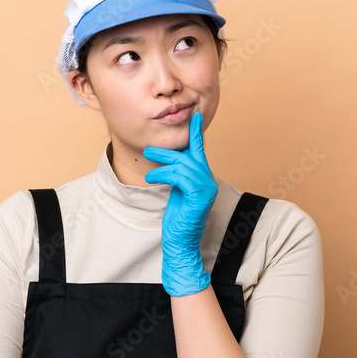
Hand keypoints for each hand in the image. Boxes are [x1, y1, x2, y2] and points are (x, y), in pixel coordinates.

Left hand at [142, 111, 218, 295]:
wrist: (180, 242)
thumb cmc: (177, 218)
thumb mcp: (176, 191)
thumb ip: (178, 174)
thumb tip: (170, 159)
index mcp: (202, 178)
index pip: (199, 151)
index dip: (196, 133)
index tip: (195, 115)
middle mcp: (208, 181)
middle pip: (188, 155)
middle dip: (167, 151)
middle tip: (148, 149)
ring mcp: (206, 188)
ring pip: (182, 165)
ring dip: (161, 164)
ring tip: (147, 170)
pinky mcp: (200, 196)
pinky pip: (181, 177)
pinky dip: (164, 175)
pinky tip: (152, 179)